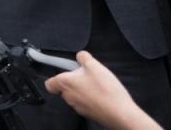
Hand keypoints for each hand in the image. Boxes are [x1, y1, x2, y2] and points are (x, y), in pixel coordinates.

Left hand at [45, 51, 159, 129]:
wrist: (120, 113)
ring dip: (83, 90)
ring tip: (97, 85)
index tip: (65, 72)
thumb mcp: (94, 66)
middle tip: (86, 76)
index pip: (50, 84)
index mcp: (65, 84)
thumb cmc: (105, 90)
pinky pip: (85, 104)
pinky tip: (102, 95)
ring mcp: (78, 107)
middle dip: (73, 81)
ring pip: (75, 96)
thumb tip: (80, 55)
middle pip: (64, 88)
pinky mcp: (88, 114)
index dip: (55, 77)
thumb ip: (84, 57)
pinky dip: (91, 99)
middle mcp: (68, 97)